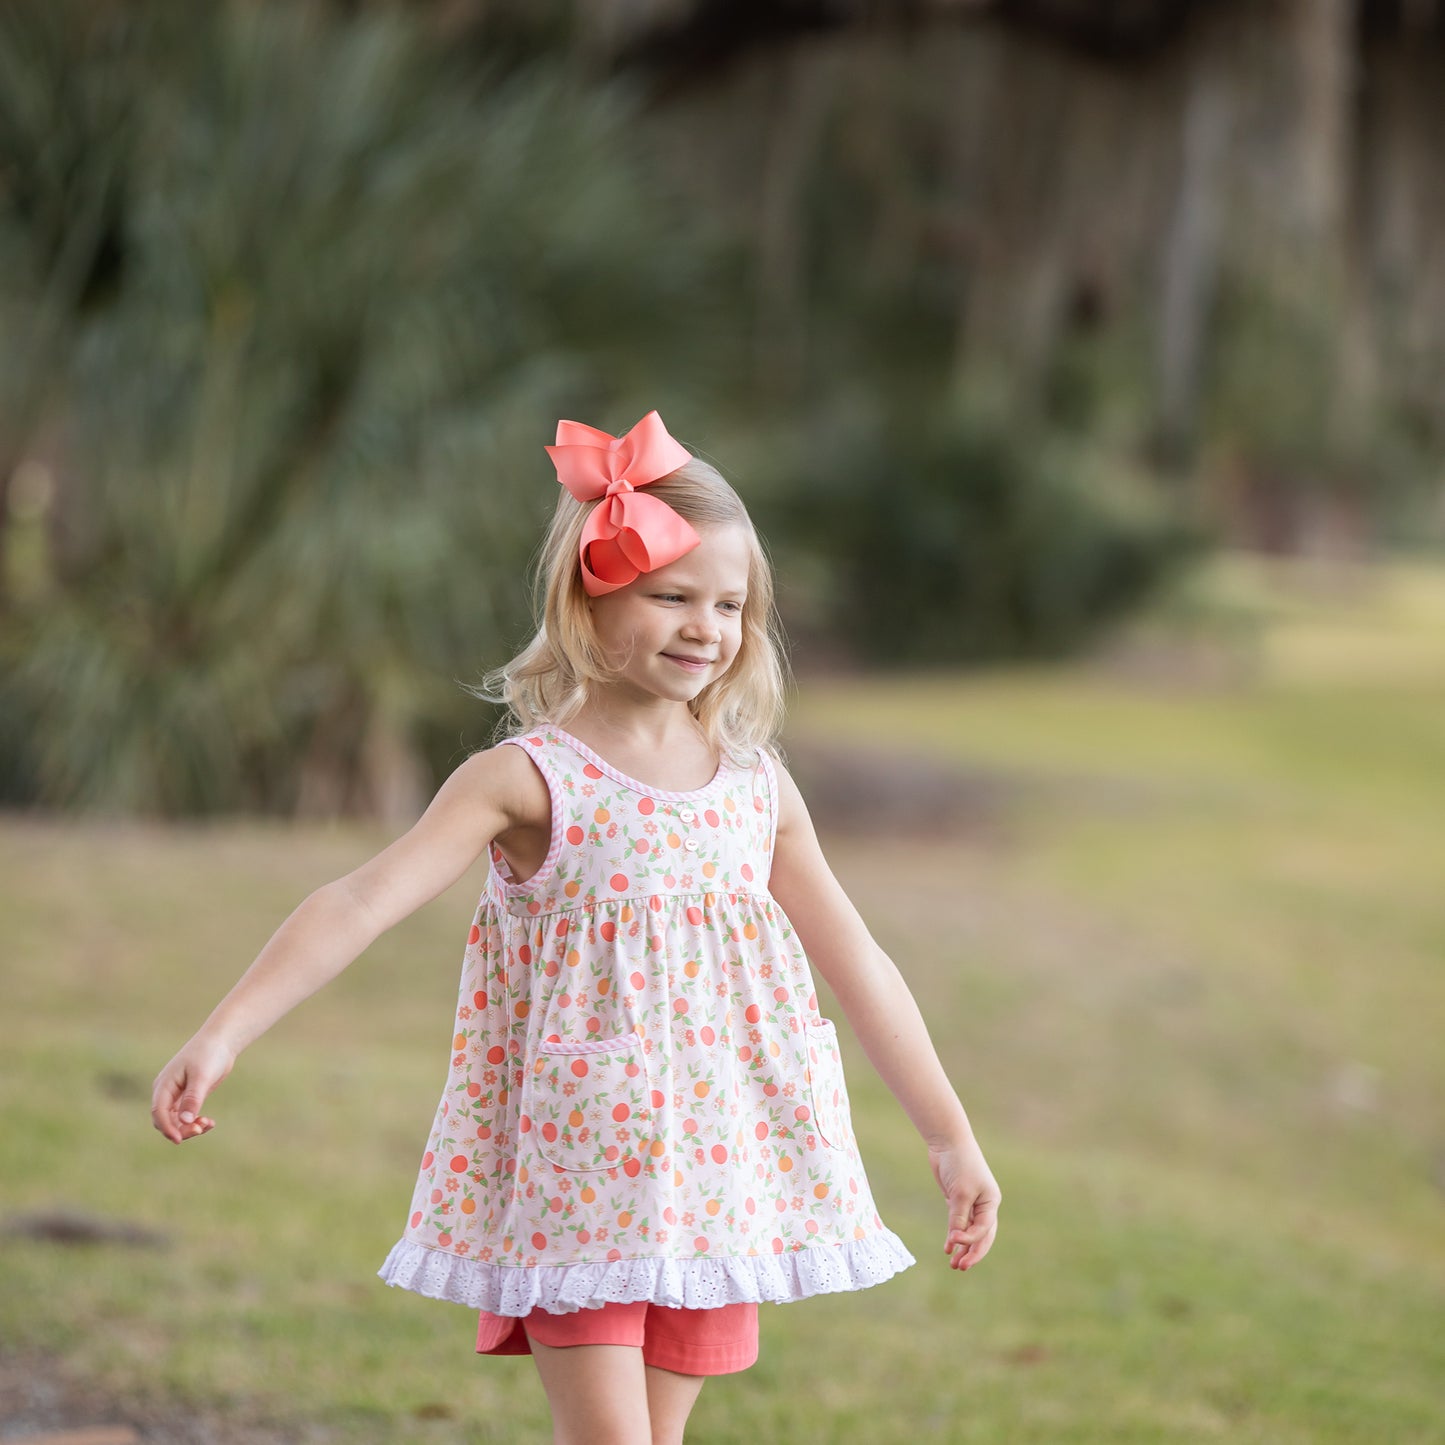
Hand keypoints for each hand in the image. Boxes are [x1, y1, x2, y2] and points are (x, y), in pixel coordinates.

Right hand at [151, 1034, 235, 1144]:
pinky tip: (210, 1122)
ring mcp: (176, 1095)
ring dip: (189, 1127)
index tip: (179, 1139)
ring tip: (208, 1124)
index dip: (167, 1127)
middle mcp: (166, 1092)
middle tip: (201, 1129)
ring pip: (175, 1121)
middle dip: (180, 1129)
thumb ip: (193, 1098)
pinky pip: (186, 1116)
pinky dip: (196, 1122)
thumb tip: (184, 1121)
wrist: (220, 1041)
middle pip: (165, 1120)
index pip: (158, 1112)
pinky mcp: (187, 1097)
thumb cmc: (209, 1054)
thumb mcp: (201, 1076)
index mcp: (164, 1085)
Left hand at [930, 1135, 1000, 1270]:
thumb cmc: (960, 1164)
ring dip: (963, 1248)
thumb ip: (959, 1217)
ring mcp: (972, 1203)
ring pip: (970, 1232)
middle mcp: (985, 1205)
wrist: (949, 1142)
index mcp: (991, 1202)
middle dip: (972, 1252)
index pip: (984, 1229)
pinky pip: (959, 1223)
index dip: (970, 1239)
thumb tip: (956, 1241)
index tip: (954, 1241)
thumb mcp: (960, 1192)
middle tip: (961, 1268)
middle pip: (982, 1236)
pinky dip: (955, 1235)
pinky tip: (949, 1248)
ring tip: (954, 1265)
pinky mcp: (958, 1201)